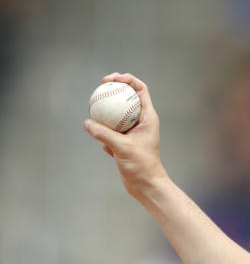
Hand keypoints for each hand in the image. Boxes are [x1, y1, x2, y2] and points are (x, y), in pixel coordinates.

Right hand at [83, 73, 167, 197]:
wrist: (146, 185)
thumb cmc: (142, 166)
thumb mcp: (122, 148)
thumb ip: (104, 134)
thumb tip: (88, 123)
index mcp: (148, 117)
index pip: (140, 90)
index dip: (128, 80)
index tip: (112, 79)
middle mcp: (142, 122)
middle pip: (128, 98)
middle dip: (115, 90)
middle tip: (101, 85)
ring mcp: (133, 132)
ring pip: (117, 115)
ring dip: (106, 115)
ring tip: (95, 114)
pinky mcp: (125, 142)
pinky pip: (111, 132)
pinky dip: (105, 136)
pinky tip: (106, 148)